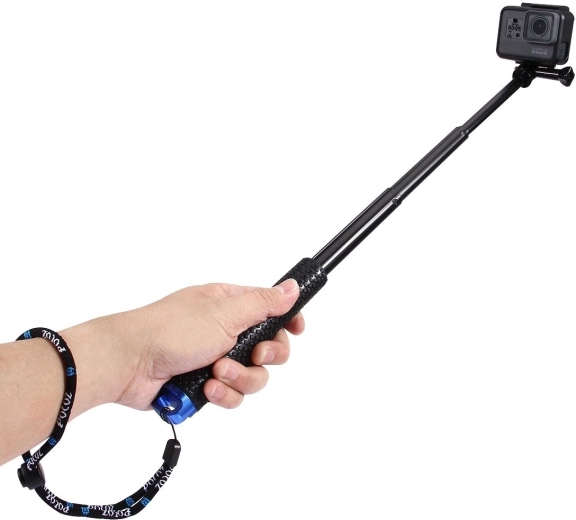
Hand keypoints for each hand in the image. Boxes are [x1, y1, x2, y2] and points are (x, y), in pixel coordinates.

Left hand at [115, 278, 303, 410]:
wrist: (129, 363)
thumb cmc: (170, 329)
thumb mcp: (224, 313)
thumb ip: (263, 303)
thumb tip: (291, 288)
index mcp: (230, 305)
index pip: (271, 309)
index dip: (288, 320)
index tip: (297, 329)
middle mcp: (225, 330)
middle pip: (268, 348)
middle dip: (264, 356)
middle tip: (254, 354)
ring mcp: (215, 357)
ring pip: (252, 376)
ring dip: (239, 378)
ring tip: (216, 372)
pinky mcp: (205, 382)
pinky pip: (232, 394)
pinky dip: (222, 394)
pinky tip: (206, 387)